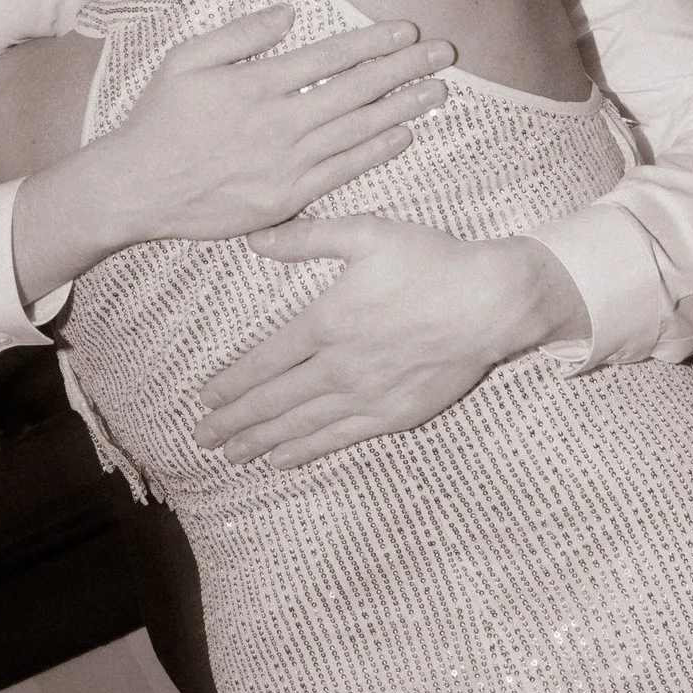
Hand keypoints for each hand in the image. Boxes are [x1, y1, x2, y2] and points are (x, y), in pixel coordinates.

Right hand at [13, 7, 451, 299]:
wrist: (137, 188)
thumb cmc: (160, 119)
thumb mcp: (186, 59)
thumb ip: (240, 34)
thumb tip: (289, 13)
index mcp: (256, 84)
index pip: (329, 57)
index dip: (372, 42)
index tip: (406, 30)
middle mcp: (278, 122)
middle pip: (356, 90)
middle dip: (404, 69)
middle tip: (445, 53)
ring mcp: (285, 163)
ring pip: (357, 129)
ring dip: (403, 108)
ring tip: (438, 90)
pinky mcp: (287, 198)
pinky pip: (343, 170)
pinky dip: (376, 151)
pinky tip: (403, 134)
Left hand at [192, 215, 590, 468]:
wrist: (491, 302)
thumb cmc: (431, 262)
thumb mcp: (367, 233)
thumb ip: (308, 237)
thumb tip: (257, 239)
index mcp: (326, 322)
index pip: (266, 361)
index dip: (232, 382)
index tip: (205, 398)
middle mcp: (339, 366)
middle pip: (274, 400)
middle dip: (234, 421)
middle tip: (201, 438)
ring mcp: (366, 395)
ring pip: (301, 425)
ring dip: (261, 441)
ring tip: (230, 455)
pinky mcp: (394, 414)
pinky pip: (339, 438)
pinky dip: (307, 450)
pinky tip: (284, 459)